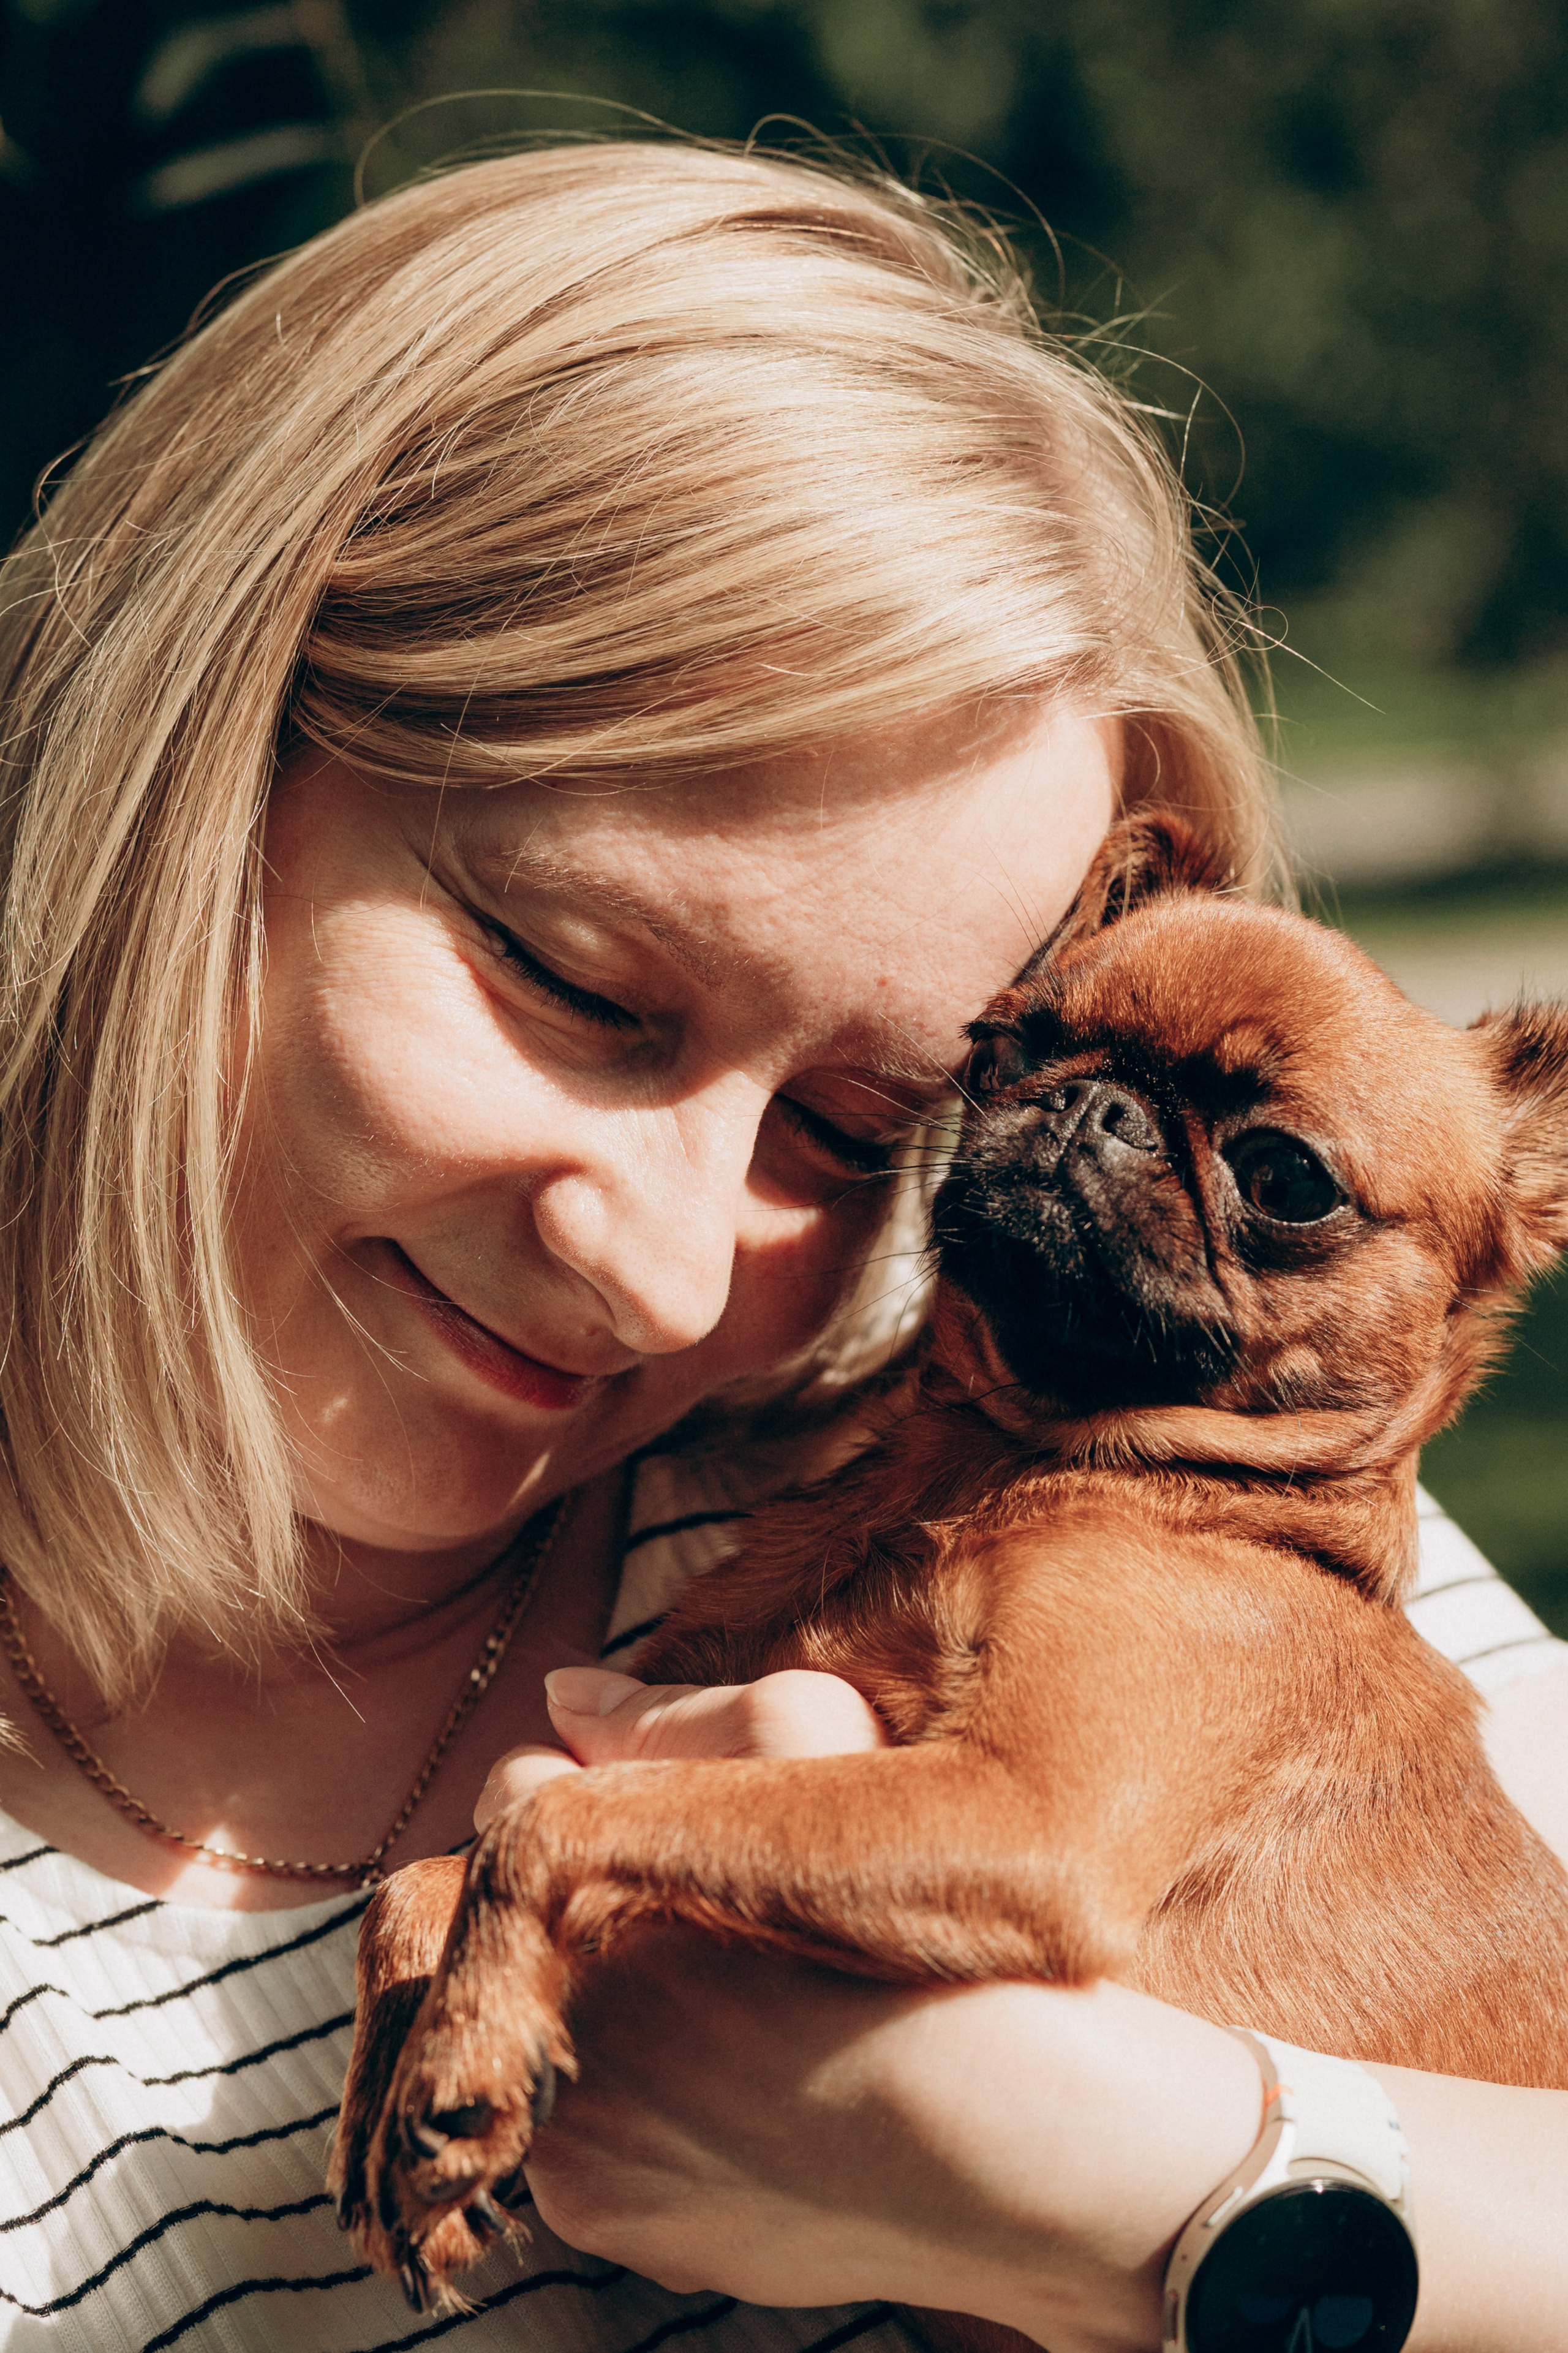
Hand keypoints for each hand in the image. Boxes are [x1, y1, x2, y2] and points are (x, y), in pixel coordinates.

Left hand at [473, 1672, 1260, 2352]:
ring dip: (611, 2010)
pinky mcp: (600, 2216)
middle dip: (592, 1905)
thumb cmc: (933, 1927)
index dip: (596, 1789)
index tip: (672, 1814)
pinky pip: (583, 2133)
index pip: (514, 1793)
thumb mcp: (820, 1743)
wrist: (1024, 2148)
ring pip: (546, 2027)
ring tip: (751, 2013)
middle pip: (518, 1916)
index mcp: (573, 1871)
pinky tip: (751, 2100)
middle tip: (720, 1920)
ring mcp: (564, 2121)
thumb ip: (673, 1714)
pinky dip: (644, 2113)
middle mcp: (539, 2004)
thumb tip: (562, 1698)